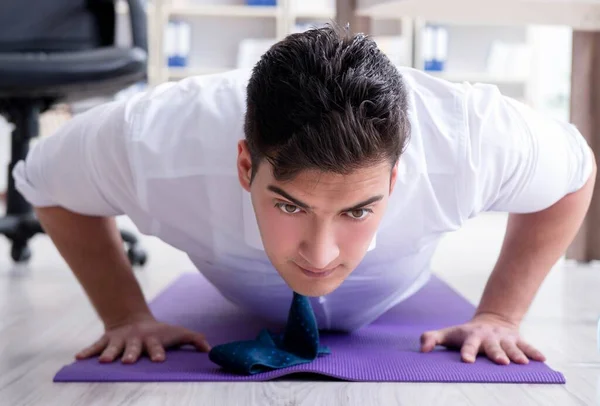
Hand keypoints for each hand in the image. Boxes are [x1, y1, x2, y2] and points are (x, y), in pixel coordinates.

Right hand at [75, 314, 210, 363]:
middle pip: (133, 347)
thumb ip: (194, 339)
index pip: (157, 346)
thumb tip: (211, 350)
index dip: (158, 352)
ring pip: (112, 347)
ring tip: (102, 362)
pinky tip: (78, 358)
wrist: (133, 319)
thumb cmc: (160, 332)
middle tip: (128, 361)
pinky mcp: (106, 340)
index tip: (159, 360)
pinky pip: (95, 346)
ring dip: (108, 354)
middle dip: (130, 354)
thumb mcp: (178, 333)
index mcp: (152, 340)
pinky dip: (87, 351)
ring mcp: (119, 340)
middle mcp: (135, 340)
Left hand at [419, 312, 545, 364]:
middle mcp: (489, 337)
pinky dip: (534, 352)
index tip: (466, 361)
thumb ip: (432, 338)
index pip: (468, 345)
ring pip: (512, 347)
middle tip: (502, 362)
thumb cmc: (464, 333)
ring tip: (522, 363)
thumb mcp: (448, 334)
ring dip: (517, 355)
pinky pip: (527, 346)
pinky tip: (542, 359)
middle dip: (497, 354)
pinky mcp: (517, 340)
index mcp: (472, 337)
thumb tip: (422, 349)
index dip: (467, 352)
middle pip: (493, 347)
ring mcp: (504, 339)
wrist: (491, 321)